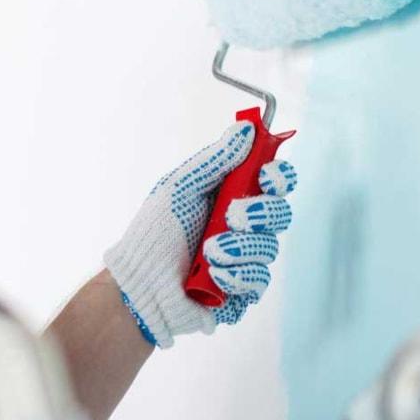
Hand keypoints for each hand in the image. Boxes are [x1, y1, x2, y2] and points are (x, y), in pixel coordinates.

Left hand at [103, 121, 295, 347]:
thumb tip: (246, 129)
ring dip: (239, 247)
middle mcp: (244, 228)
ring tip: (207, 251)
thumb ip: (215, 160)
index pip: (273, 182)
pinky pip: (259, 279)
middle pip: (281, 213)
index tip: (266, 176)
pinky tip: (213, 274)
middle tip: (232, 217)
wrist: (139, 284)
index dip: (278, 176)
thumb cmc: (153, 235)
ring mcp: (245, 260)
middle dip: (261, 212)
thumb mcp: (180, 188)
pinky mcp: (243, 290)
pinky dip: (236, 274)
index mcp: (232, 197)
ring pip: (270, 247)